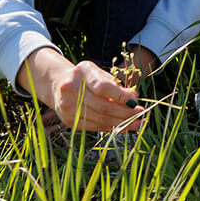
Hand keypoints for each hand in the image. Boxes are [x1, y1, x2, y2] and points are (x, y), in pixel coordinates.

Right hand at [21, 49, 145, 133]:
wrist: (58, 84)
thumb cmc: (86, 78)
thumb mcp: (100, 74)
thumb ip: (116, 85)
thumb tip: (134, 99)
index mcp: (82, 72)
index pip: (103, 87)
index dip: (121, 96)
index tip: (135, 102)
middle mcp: (71, 88)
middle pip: (103, 106)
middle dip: (125, 113)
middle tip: (141, 116)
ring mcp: (67, 106)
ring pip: (100, 120)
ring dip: (121, 124)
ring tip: (136, 124)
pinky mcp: (68, 120)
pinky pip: (94, 127)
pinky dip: (111, 128)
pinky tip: (123, 128)